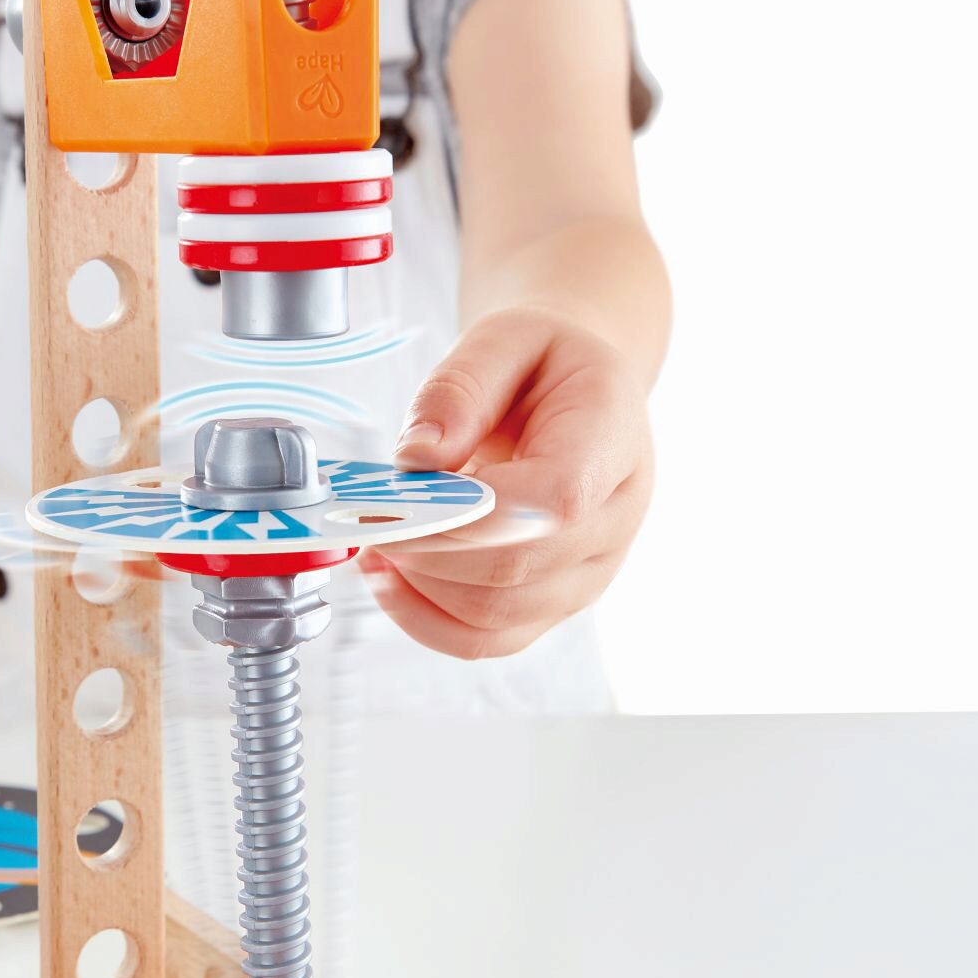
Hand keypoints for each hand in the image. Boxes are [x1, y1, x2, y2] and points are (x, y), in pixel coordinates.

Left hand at [362, 310, 653, 660]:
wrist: (580, 394)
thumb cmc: (546, 366)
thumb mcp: (505, 337)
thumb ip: (460, 389)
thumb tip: (418, 457)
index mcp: (612, 438)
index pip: (554, 501)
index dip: (466, 515)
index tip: (391, 502)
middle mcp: (615, 517)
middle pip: (516, 567)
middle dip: (423, 550)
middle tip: (362, 518)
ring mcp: (590, 570)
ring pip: (496, 615)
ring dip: (417, 587)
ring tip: (373, 539)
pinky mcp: (554, 601)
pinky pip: (488, 639)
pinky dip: (426, 619)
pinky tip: (392, 576)